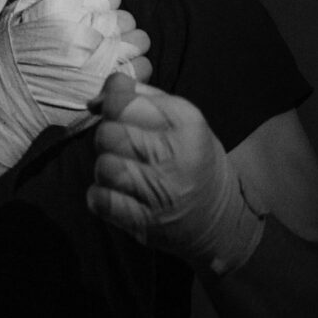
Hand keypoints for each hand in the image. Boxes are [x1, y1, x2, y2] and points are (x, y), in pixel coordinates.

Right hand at [0, 0, 150, 213]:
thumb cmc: (5, 60)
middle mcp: (90, 27)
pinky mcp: (112, 85)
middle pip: (126, 18)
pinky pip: (142, 68)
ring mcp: (105, 56)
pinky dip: (133, 72)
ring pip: (140, 41)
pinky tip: (115, 77)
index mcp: (68, 6)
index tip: (92, 21)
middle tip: (98, 44)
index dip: (102, 7)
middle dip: (115, 29)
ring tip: (111, 60)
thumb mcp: (13, 16)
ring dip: (129, 48)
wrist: (4, 107)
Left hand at [86, 74, 265, 274]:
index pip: (122, 101)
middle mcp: (175, 155)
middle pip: (108, 133)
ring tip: (123, 171)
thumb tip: (95, 100)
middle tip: (123, 146)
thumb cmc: (191, 158)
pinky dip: (101, 196)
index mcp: (186, 121)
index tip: (116, 110)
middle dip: (107, 136)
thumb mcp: (179, 118)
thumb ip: (138, 96)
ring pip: (104, 166)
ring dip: (105, 168)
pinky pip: (101, 200)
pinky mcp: (145, 222)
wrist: (222, 218)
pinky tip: (118, 194)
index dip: (110, 103)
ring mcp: (161, 191)